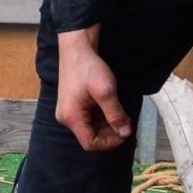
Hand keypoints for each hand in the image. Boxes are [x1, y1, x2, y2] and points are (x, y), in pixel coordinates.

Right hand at [55, 26, 131, 150]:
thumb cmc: (89, 69)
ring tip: (120, 112)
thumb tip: (125, 133)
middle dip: (110, 132)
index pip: (90, 143)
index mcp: (72, 117)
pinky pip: (88, 119)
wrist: (77, 50)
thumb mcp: (106, 92)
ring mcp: (68, 112)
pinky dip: (101, 117)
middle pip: (90, 137)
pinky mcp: (72, 106)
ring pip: (90, 128)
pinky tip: (110, 107)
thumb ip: (115, 114)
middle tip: (125, 120)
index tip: (125, 131)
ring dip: (107, 124)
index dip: (110, 142)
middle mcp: (66, 118)